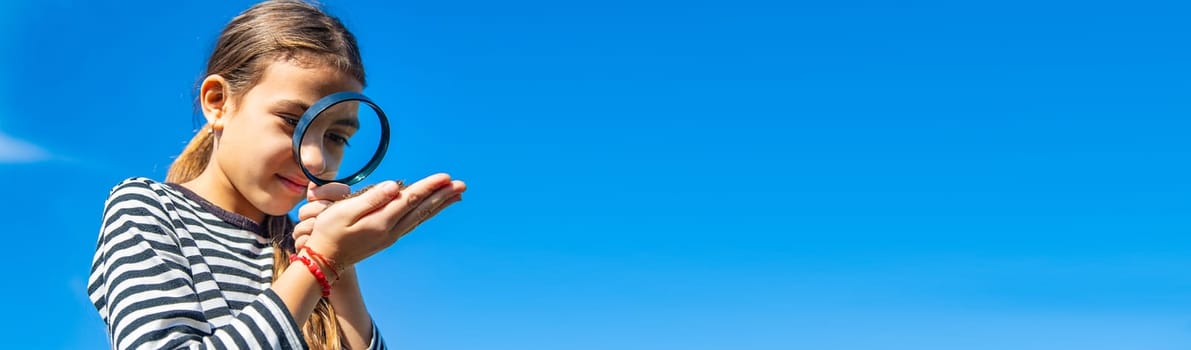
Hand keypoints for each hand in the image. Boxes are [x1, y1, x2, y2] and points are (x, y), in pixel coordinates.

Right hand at [301, 173, 465, 266]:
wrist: (324, 260)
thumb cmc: (328, 231)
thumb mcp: (343, 212)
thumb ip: (370, 199)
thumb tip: (394, 186)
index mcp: (381, 221)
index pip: (410, 199)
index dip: (429, 187)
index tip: (446, 177)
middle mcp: (391, 230)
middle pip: (422, 208)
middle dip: (442, 195)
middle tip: (462, 185)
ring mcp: (391, 235)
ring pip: (421, 216)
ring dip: (439, 204)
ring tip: (457, 194)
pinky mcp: (389, 237)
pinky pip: (414, 222)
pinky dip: (428, 212)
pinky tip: (434, 207)